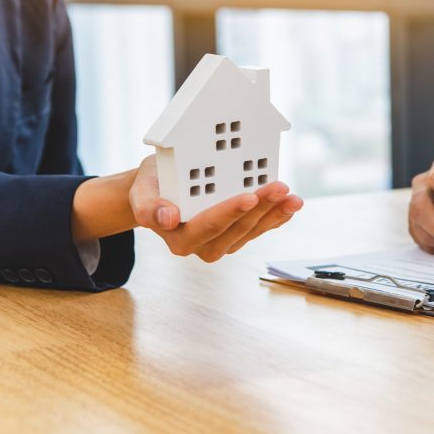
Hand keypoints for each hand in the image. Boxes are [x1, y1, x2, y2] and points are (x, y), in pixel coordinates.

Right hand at [129, 156, 302, 261]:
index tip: (249, 197)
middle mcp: (203, 246)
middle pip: (237, 228)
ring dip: (275, 214)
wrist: (160, 187)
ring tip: (292, 197)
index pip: (210, 225)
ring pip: (252, 230)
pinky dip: (276, 217)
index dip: (231, 212)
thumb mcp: (141, 191)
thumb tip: (167, 219)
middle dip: (261, 208)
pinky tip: (290, 205)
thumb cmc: (152, 187)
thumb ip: (148, 207)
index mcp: (181, 239)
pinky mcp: (235, 234)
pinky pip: (259, 229)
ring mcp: (222, 242)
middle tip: (279, 188)